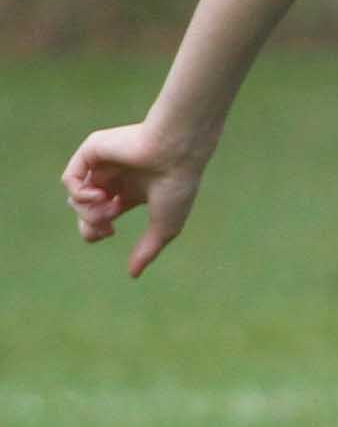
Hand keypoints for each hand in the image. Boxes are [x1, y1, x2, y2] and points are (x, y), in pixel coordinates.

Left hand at [63, 120, 208, 275]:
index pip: (101, 216)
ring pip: (75, 196)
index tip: (111, 231)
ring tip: (105, 208)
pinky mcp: (91, 152)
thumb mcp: (165, 227)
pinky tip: (98, 195)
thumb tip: (133, 275)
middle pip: (83, 209)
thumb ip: (147, 250)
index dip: (97, 229)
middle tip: (103, 225)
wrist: (176, 152)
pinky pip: (69, 179)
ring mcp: (102, 165)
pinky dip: (78, 193)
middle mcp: (115, 178)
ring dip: (86, 210)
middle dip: (89, 222)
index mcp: (132, 192)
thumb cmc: (177, 187)